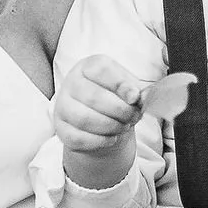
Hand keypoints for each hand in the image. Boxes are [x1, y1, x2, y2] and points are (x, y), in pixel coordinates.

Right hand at [55, 54, 144, 188]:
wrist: (99, 120)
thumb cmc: (114, 98)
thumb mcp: (127, 88)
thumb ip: (137, 89)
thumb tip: (146, 97)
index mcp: (88, 67)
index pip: (101, 69)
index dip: (120, 83)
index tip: (135, 97)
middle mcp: (71, 83)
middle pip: (94, 97)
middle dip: (120, 110)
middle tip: (133, 117)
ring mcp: (62, 106)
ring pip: (85, 119)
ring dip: (111, 126)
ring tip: (124, 126)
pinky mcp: (61, 128)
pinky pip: (79, 138)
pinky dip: (100, 140)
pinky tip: (112, 137)